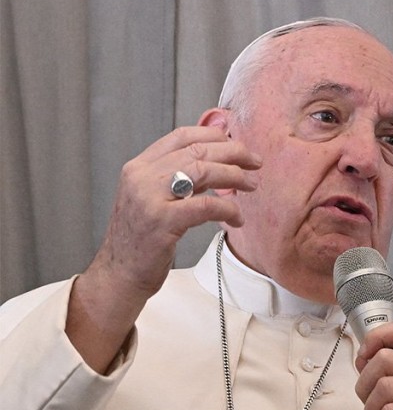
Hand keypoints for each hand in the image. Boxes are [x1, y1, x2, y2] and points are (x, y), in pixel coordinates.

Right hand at [67, 124, 260, 372]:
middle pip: (197, 151)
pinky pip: (207, 205)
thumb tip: (216, 160)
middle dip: (233, 153)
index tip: (237, 142)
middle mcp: (141, 176)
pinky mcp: (162, 221)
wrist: (119, 275)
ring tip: (252, 185)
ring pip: (203, 171)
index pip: (181, 136)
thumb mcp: (153, 199)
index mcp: (138, 166)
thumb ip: (176, 178)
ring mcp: (149, 197)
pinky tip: (237, 218)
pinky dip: (229, 209)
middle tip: (256, 162)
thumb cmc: (142, 240)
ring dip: (235, 176)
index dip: (214, 135)